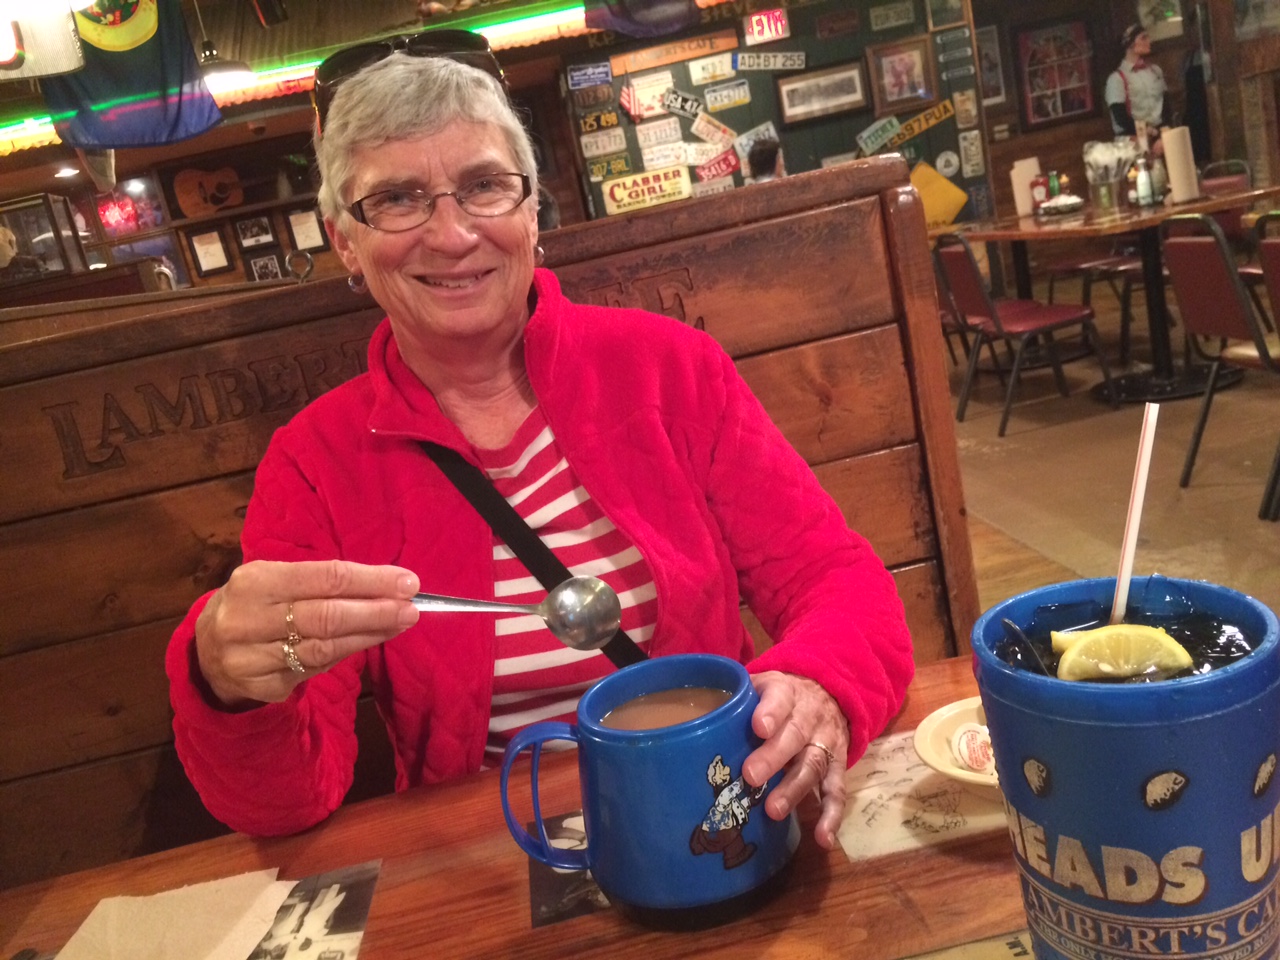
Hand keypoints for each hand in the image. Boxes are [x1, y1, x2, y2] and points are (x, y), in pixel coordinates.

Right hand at [195, 559, 420, 707]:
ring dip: (369, 635)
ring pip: (324, 647)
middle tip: (411, 609)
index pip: (325, 578)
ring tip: (399, 623)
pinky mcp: (262, 687)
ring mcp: (251, 658)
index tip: (408, 582)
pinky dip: (346, 653)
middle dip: (375, 611)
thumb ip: (324, 581)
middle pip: (326, 616)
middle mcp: (247, 619)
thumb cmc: (257, 604)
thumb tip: (389, 585)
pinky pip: (315, 669)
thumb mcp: (276, 580)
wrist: (208, 650)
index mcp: (255, 581)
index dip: (370, 581)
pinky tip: (369, 642)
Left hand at [742, 671, 848, 849]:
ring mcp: (825, 743)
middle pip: (795, 735)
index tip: (758, 727)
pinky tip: (822, 838)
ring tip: (774, 810)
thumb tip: (695, 720)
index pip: (780, 697)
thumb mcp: (758, 686)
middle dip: (774, 756)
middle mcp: (809, 717)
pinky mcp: (837, 766)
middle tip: (751, 776)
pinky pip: (837, 791)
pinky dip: (832, 816)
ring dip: (794, 789)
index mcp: (786, 692)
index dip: (771, 712)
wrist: (827, 694)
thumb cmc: (777, 697)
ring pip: (813, 764)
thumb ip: (733, 699)